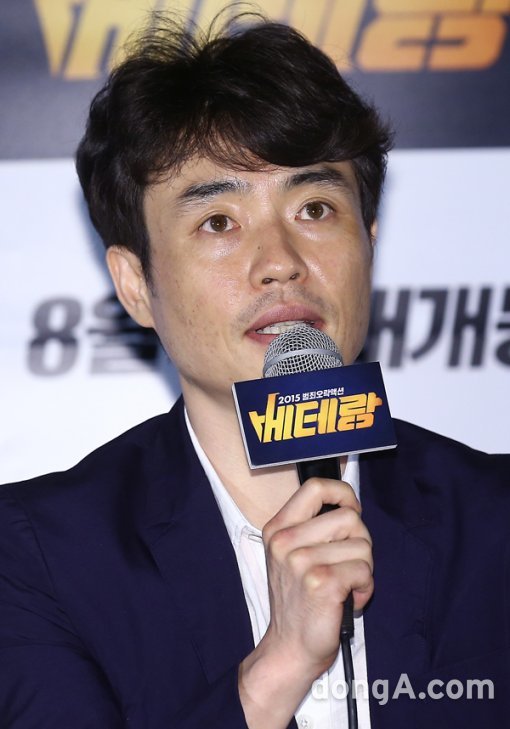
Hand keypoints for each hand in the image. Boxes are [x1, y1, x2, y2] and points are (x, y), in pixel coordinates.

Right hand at [239, 477, 372, 727]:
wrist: (290, 648)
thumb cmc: (300, 600)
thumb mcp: (293, 555)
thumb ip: (314, 528)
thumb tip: (350, 505)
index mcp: (277, 529)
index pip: (315, 487)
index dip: (342, 494)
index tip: (351, 509)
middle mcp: (285, 541)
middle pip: (349, 517)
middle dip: (359, 542)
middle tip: (346, 565)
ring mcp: (302, 561)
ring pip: (362, 545)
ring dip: (363, 568)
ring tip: (345, 585)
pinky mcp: (322, 582)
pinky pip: (364, 570)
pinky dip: (364, 587)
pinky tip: (347, 599)